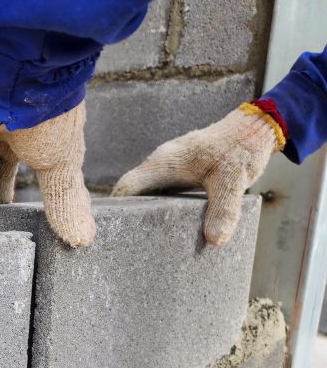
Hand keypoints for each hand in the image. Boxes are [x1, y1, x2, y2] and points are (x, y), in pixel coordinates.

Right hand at [112, 104, 282, 245]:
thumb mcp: (234, 181)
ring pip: (145, 188)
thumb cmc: (241, 149)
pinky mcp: (179, 168)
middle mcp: (161, 161)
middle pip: (131, 189)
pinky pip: (158, 187)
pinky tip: (162, 221)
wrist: (255, 127)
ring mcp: (169, 164)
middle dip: (126, 212)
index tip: (112, 229)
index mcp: (165, 162)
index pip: (128, 186)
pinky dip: (155, 203)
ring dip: (141, 208)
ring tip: (140, 235)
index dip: (116, 207)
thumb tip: (215, 241)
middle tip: (124, 239)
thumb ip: (224, 211)